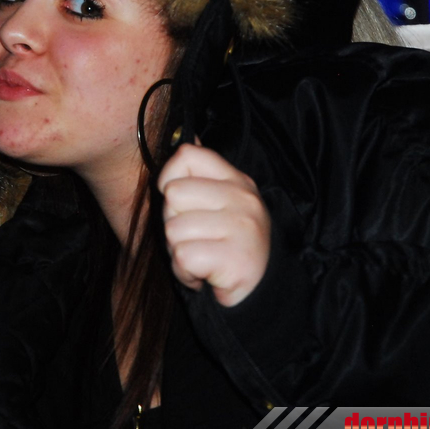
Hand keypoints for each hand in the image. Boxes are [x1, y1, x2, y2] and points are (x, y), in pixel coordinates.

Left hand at [157, 142, 270, 306]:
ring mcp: (243, 227)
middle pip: (174, 194)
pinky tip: (205, 274)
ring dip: (178, 252)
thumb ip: (199, 176)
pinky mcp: (237, 259)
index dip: (170, 179)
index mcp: (237, 180)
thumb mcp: (218, 205)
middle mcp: (243, 198)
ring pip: (174, 229)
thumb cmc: (228, 247)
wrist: (259, 293)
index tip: (181, 202)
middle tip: (196, 239)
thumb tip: (181, 135)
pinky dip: (186, 272)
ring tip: (202, 257)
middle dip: (174, 223)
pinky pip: (183, 257)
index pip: (187, 155)